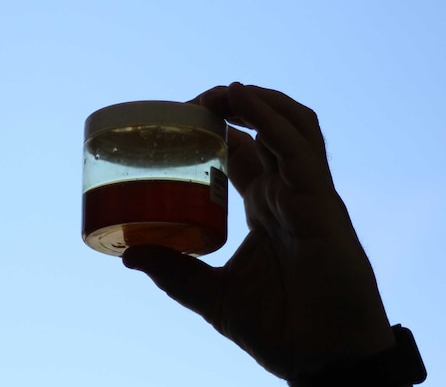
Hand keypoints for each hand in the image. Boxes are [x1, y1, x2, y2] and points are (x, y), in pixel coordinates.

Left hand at [123, 83, 394, 378]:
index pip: (245, 151)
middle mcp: (289, 193)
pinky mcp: (323, 204)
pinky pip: (299, 150)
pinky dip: (270, 120)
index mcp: (267, 207)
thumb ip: (173, 273)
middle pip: (267, 130)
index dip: (220, 127)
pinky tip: (243, 101)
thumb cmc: (279, 328)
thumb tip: (126, 255)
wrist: (322, 361)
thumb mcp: (211, 295)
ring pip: (292, 127)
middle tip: (196, 99)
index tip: (183, 115)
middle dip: (234, 105)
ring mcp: (308, 195)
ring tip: (222, 91)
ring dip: (257, 101)